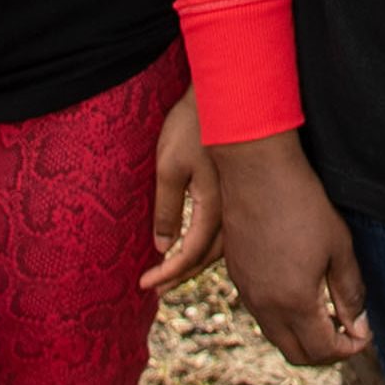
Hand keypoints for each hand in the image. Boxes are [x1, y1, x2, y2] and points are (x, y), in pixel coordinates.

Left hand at [141, 89, 224, 291]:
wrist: (226, 94)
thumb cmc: (193, 125)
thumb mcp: (168, 166)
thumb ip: (167, 208)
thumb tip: (162, 246)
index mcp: (214, 205)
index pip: (191, 253)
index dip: (169, 272)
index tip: (146, 284)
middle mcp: (232, 209)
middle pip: (209, 256)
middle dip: (182, 274)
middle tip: (158, 290)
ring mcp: (239, 200)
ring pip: (221, 245)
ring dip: (197, 262)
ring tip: (175, 273)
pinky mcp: (238, 189)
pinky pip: (227, 228)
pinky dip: (210, 244)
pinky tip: (199, 244)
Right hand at [206, 132, 369, 362]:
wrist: (256, 171)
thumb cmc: (302, 204)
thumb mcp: (338, 248)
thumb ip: (350, 293)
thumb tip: (359, 327)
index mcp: (293, 302)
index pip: (323, 349)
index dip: (349, 349)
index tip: (364, 335)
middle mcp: (265, 306)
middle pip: (297, 354)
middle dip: (326, 352)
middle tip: (347, 333)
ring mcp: (247, 293)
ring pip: (277, 337)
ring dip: (304, 337)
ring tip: (328, 315)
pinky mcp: (237, 277)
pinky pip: (262, 316)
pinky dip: (285, 320)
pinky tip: (302, 296)